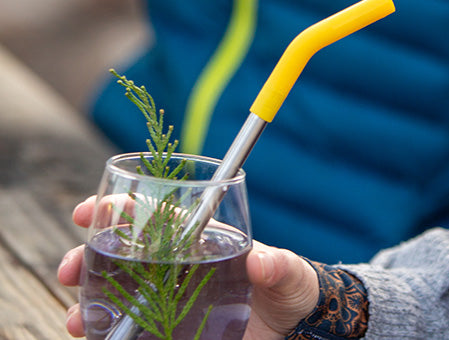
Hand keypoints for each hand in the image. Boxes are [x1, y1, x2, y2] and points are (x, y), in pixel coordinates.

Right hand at [58, 197, 318, 339]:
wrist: (292, 329)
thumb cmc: (288, 288)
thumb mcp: (288, 274)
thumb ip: (277, 265)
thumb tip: (261, 261)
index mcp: (201, 237)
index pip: (156, 214)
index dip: (121, 207)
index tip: (91, 210)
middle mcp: (178, 264)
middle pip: (125, 250)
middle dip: (90, 253)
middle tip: (70, 267)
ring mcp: (169, 298)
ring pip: (117, 289)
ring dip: (88, 297)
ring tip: (77, 316)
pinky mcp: (166, 329)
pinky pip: (128, 327)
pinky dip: (103, 329)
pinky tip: (91, 335)